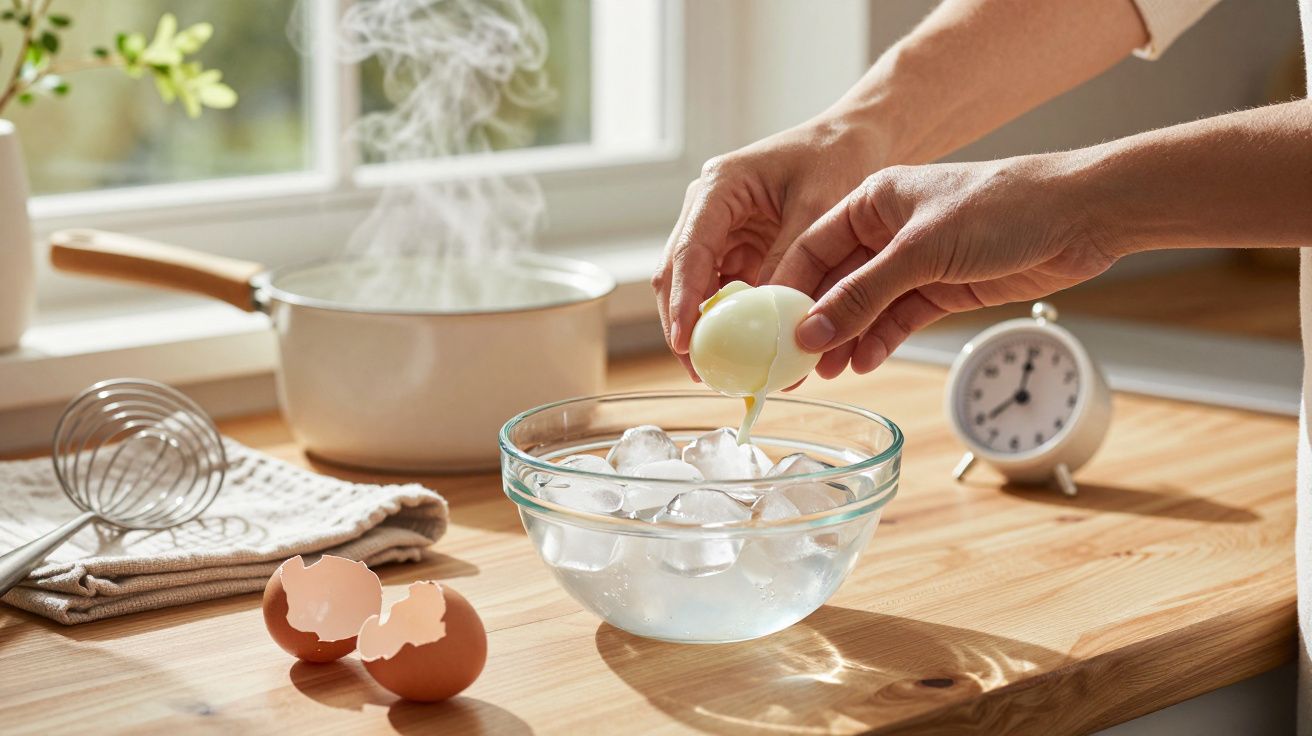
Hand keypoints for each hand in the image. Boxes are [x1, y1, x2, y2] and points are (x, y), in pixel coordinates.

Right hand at [651, 116, 884, 379]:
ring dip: (708, 329)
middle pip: (679, 276)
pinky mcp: (738, 250)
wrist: (855, 139)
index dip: (683, 301)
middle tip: (700, 372)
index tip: (684, 341)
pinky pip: (727, 293)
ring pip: (698, 290)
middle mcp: (707, 210)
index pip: (688, 252)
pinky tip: (749, 352)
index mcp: (718, 187)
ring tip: (723, 372)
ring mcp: (719, 232)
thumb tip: (772, 319)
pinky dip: (735, 322)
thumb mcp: (818, 208)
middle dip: (686, 326)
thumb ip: (791, 260)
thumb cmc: (837, 156)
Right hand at [771, 154, 1119, 375]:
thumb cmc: (1004, 206)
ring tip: (827, 372)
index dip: (789, 289)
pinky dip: (881, 341)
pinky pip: (899, 319)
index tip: (768, 328)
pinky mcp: (943, 288)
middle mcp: (889, 230)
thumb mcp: (921, 251)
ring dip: (848, 338)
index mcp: (873, 200)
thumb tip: (811, 331)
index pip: (812, 247)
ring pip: (866, 306)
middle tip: (794, 362)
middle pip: (837, 281)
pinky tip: (864, 362)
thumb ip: (863, 295)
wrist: (1080, 216)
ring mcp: (916, 261)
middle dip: (817, 322)